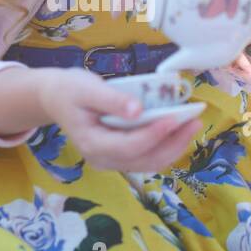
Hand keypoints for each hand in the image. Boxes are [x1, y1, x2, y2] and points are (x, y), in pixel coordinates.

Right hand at [40, 68, 201, 171]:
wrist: (56, 98)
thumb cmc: (70, 90)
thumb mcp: (87, 88)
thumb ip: (112, 100)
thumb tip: (137, 110)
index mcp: (92, 144)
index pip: (129, 145)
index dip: (154, 134)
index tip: (175, 118)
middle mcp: (102, 159)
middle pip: (144, 159)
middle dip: (173, 143)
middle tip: (195, 121)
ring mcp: (111, 161)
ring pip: (149, 162)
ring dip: (174, 146)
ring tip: (193, 124)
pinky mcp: (119, 156)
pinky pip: (147, 157)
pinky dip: (166, 145)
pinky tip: (179, 129)